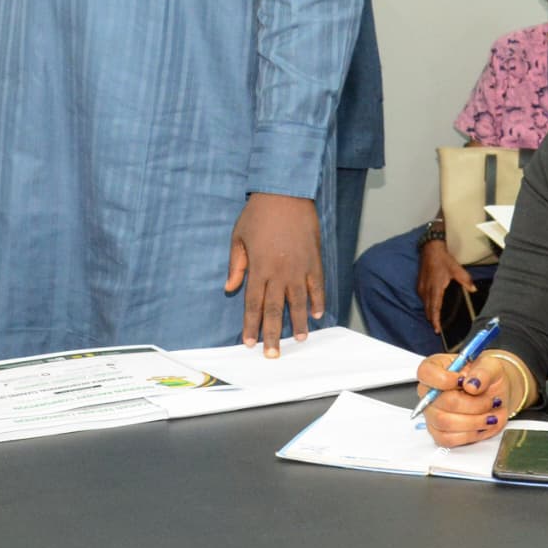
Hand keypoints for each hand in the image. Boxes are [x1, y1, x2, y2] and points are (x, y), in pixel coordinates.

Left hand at [225, 192, 323, 354]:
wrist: (286, 193)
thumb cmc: (258, 214)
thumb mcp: (239, 237)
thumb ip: (236, 265)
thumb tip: (230, 288)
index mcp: (259, 267)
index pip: (253, 303)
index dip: (251, 325)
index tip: (249, 342)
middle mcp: (279, 272)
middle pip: (274, 309)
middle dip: (272, 334)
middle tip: (273, 354)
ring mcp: (299, 267)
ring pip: (298, 302)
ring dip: (298, 323)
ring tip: (299, 340)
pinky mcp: (314, 260)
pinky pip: (317, 286)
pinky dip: (317, 301)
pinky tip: (316, 315)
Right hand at [414, 352, 509, 447]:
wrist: (495, 394)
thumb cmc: (487, 377)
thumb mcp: (491, 366)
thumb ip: (483, 372)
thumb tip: (472, 384)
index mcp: (436, 368)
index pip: (426, 373)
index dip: (444, 380)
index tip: (464, 381)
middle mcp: (430, 392)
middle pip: (440, 402)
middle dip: (471, 404)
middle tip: (490, 401)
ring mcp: (433, 414)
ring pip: (445, 423)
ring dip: (473, 421)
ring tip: (490, 415)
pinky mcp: (440, 432)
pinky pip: (448, 439)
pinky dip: (470, 434)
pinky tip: (482, 425)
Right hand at [415, 237, 474, 333]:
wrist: (430, 249)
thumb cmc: (442, 259)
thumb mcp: (457, 269)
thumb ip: (466, 280)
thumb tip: (473, 289)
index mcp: (435, 288)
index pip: (434, 309)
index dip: (435, 321)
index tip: (437, 330)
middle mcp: (426, 290)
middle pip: (428, 310)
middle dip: (432, 320)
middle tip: (438, 328)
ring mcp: (421, 288)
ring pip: (425, 305)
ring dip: (429, 313)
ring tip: (436, 320)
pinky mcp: (419, 285)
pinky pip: (423, 299)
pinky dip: (427, 305)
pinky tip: (433, 306)